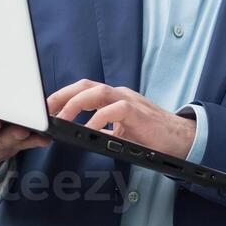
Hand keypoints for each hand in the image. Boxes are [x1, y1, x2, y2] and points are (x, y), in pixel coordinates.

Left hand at [47, 80, 195, 159]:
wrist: (180, 139)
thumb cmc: (151, 136)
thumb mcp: (121, 130)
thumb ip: (103, 127)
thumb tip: (80, 134)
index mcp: (114, 98)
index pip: (83, 90)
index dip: (62, 96)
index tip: (45, 108)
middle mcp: (119, 94)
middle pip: (85, 86)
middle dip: (62, 96)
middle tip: (45, 111)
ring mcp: (129, 101)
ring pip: (97, 92)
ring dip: (76, 105)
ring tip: (63, 119)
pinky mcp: (138, 112)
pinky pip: (114, 110)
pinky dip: (99, 119)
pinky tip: (90, 130)